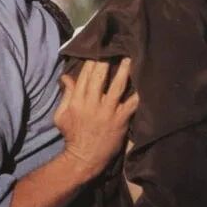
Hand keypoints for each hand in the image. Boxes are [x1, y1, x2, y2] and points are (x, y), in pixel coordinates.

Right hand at [54, 58, 138, 181]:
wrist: (84, 159)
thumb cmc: (72, 135)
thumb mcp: (61, 115)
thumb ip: (66, 95)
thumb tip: (66, 76)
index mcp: (77, 100)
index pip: (84, 75)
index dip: (91, 60)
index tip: (98, 49)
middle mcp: (92, 103)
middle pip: (100, 76)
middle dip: (106, 60)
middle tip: (114, 47)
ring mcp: (108, 111)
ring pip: (117, 86)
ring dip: (124, 70)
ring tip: (129, 58)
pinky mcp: (120, 120)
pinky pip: (131, 104)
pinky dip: (138, 94)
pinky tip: (144, 83)